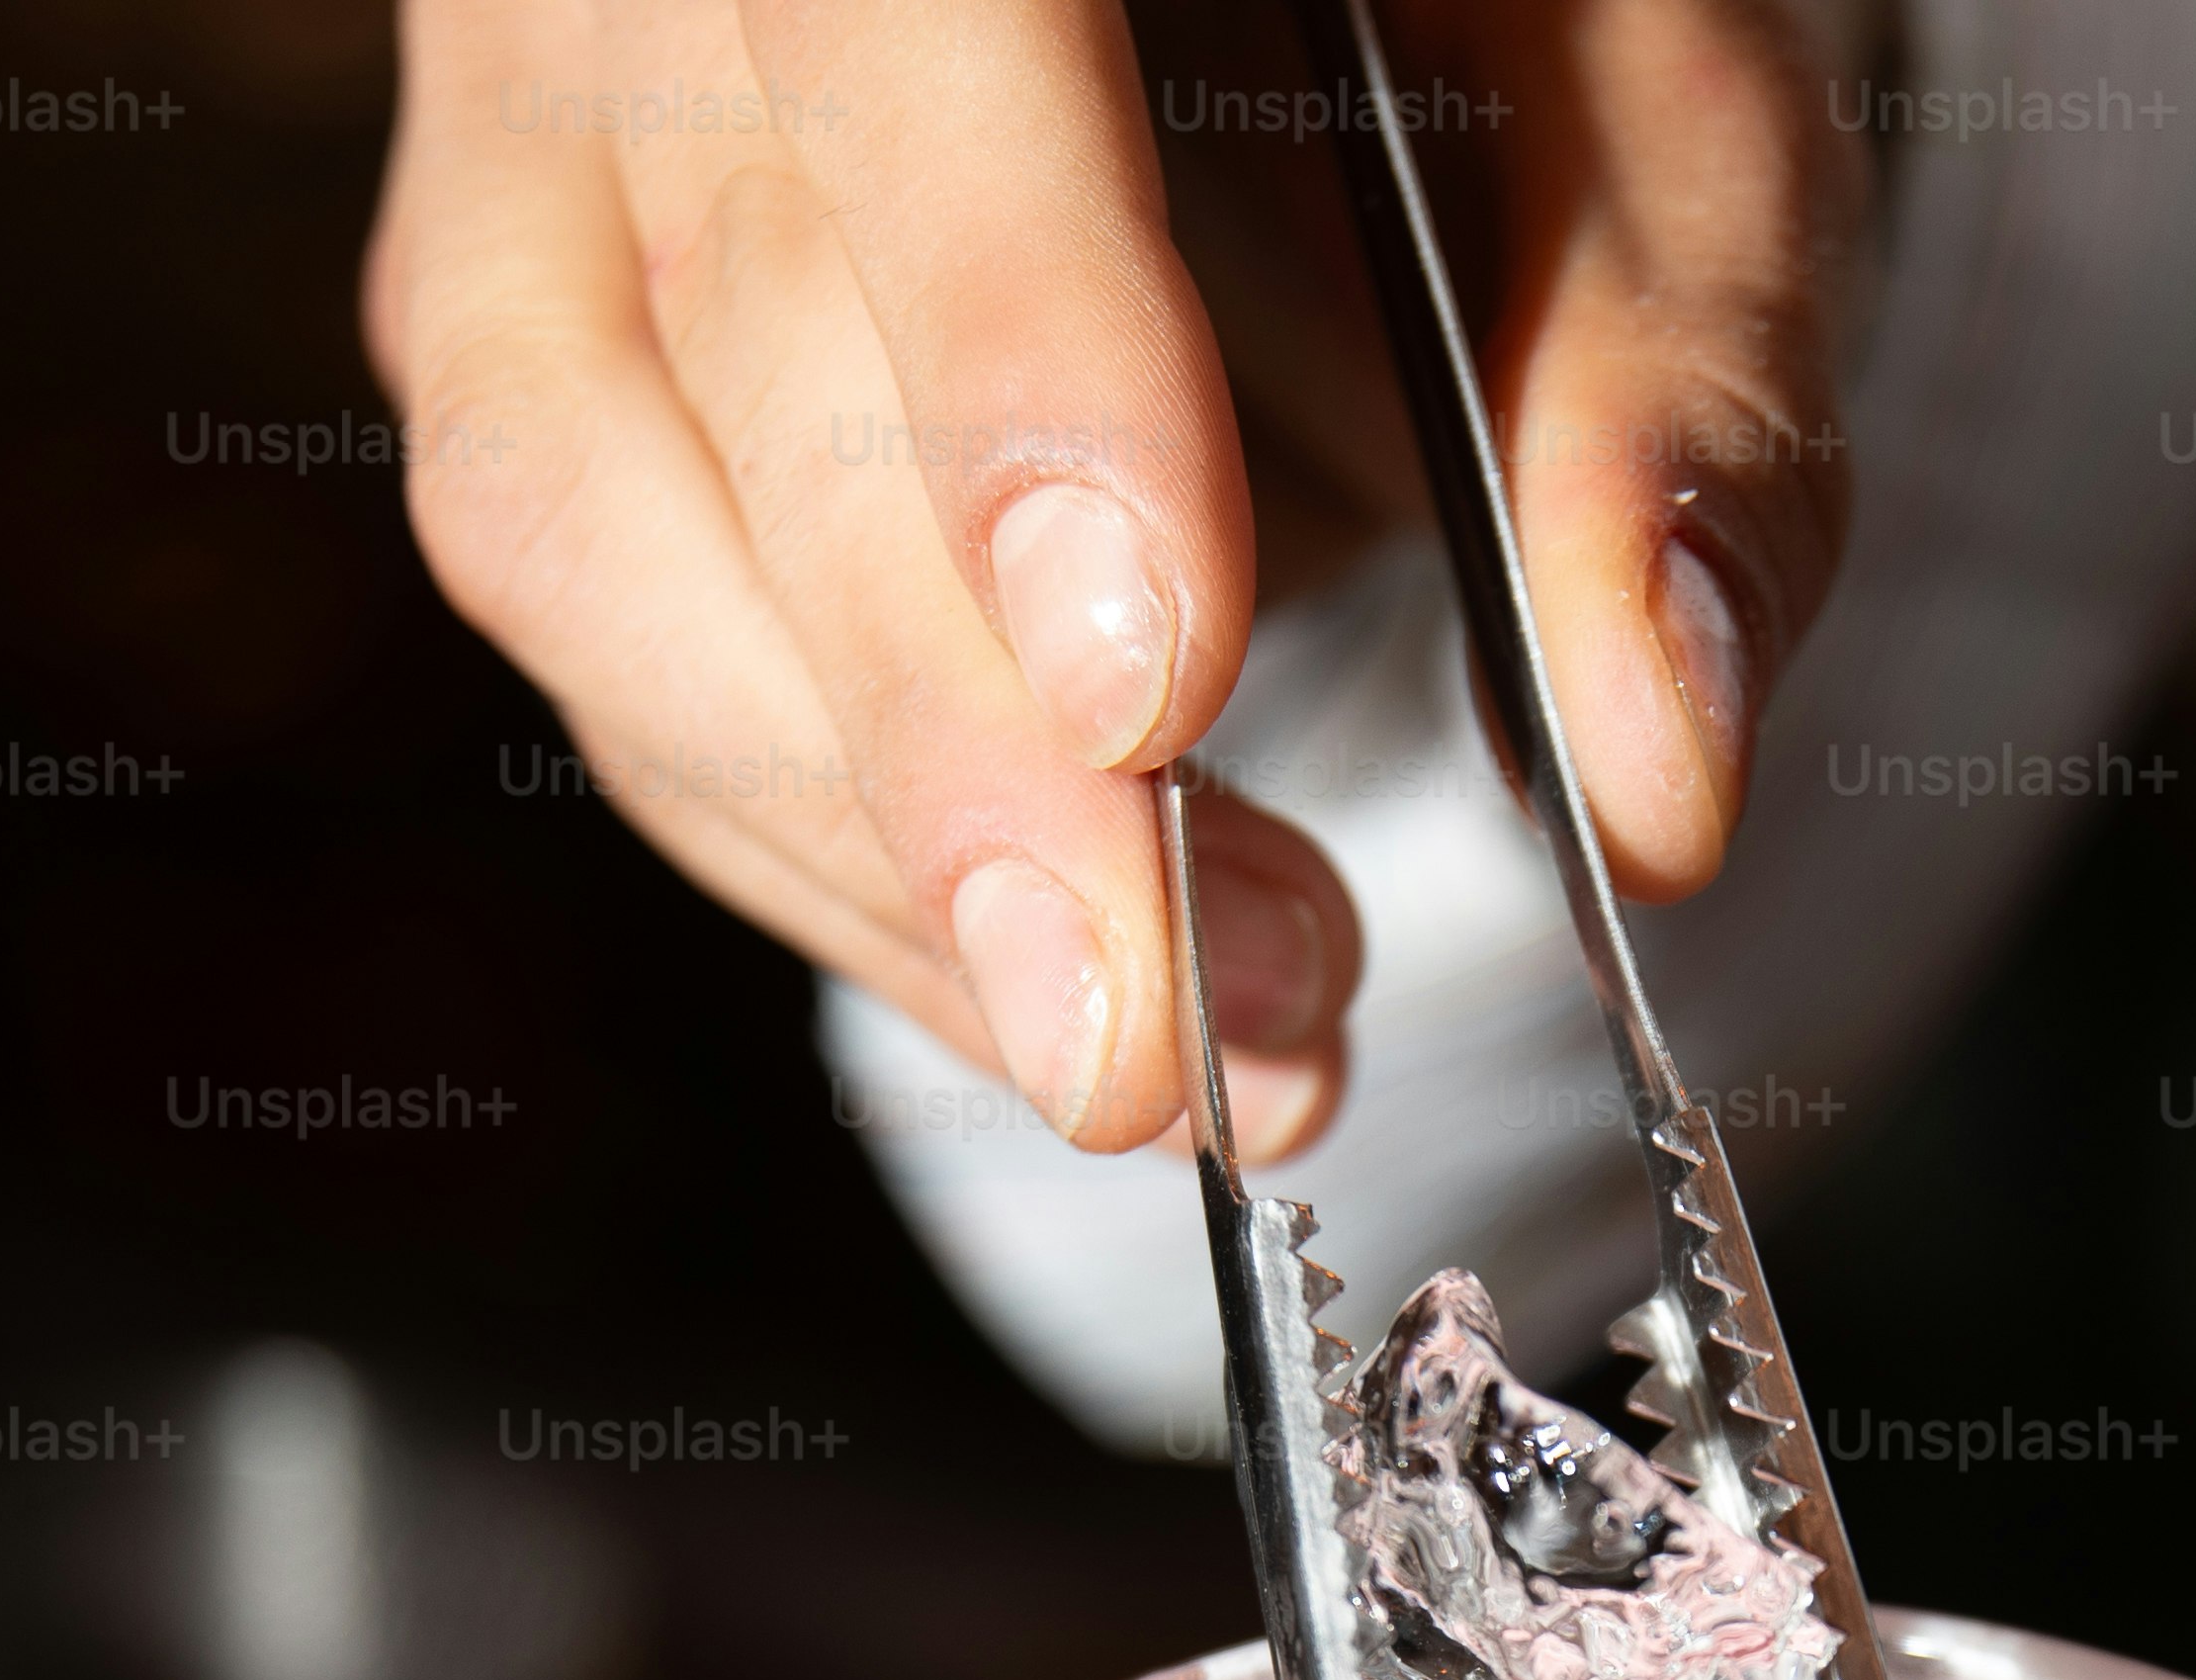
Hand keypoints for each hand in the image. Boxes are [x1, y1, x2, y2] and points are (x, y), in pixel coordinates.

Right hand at [361, 0, 1859, 1160]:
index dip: (1010, 355)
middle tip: (1177, 1033)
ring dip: (878, 849)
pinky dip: (817, 841)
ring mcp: (542, 112)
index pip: (909, 30)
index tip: (1151, 691)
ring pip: (583, 507)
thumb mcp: (1663, 98)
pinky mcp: (518, 303)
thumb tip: (1657, 755)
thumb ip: (1677, 372)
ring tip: (1178, 1061)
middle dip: (955, 741)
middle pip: (733, 318)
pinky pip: (587, 606)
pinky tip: (1044, 984)